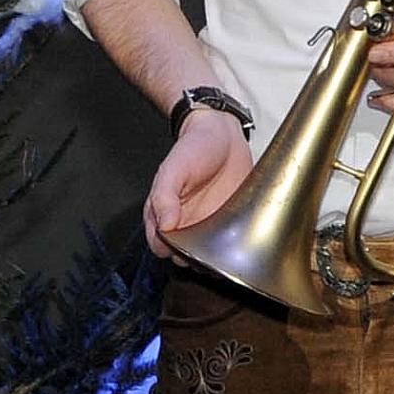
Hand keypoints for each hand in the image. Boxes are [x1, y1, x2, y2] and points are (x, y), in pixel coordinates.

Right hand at [143, 104, 257, 256]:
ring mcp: (208, 226)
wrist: (224, 135)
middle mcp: (184, 223)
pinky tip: (235, 244)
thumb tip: (164, 226)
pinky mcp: (230, 224)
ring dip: (212, 259)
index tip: (178, 246)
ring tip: (220, 249)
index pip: (158, 244)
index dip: (166, 249)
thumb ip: (164, 196)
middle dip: (190, 259)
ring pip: (206, 256)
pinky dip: (231, 250)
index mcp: (163, 212)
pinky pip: (228, 246)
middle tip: (202, 249)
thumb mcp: (174, 167)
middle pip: (182, 255)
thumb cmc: (193, 147)